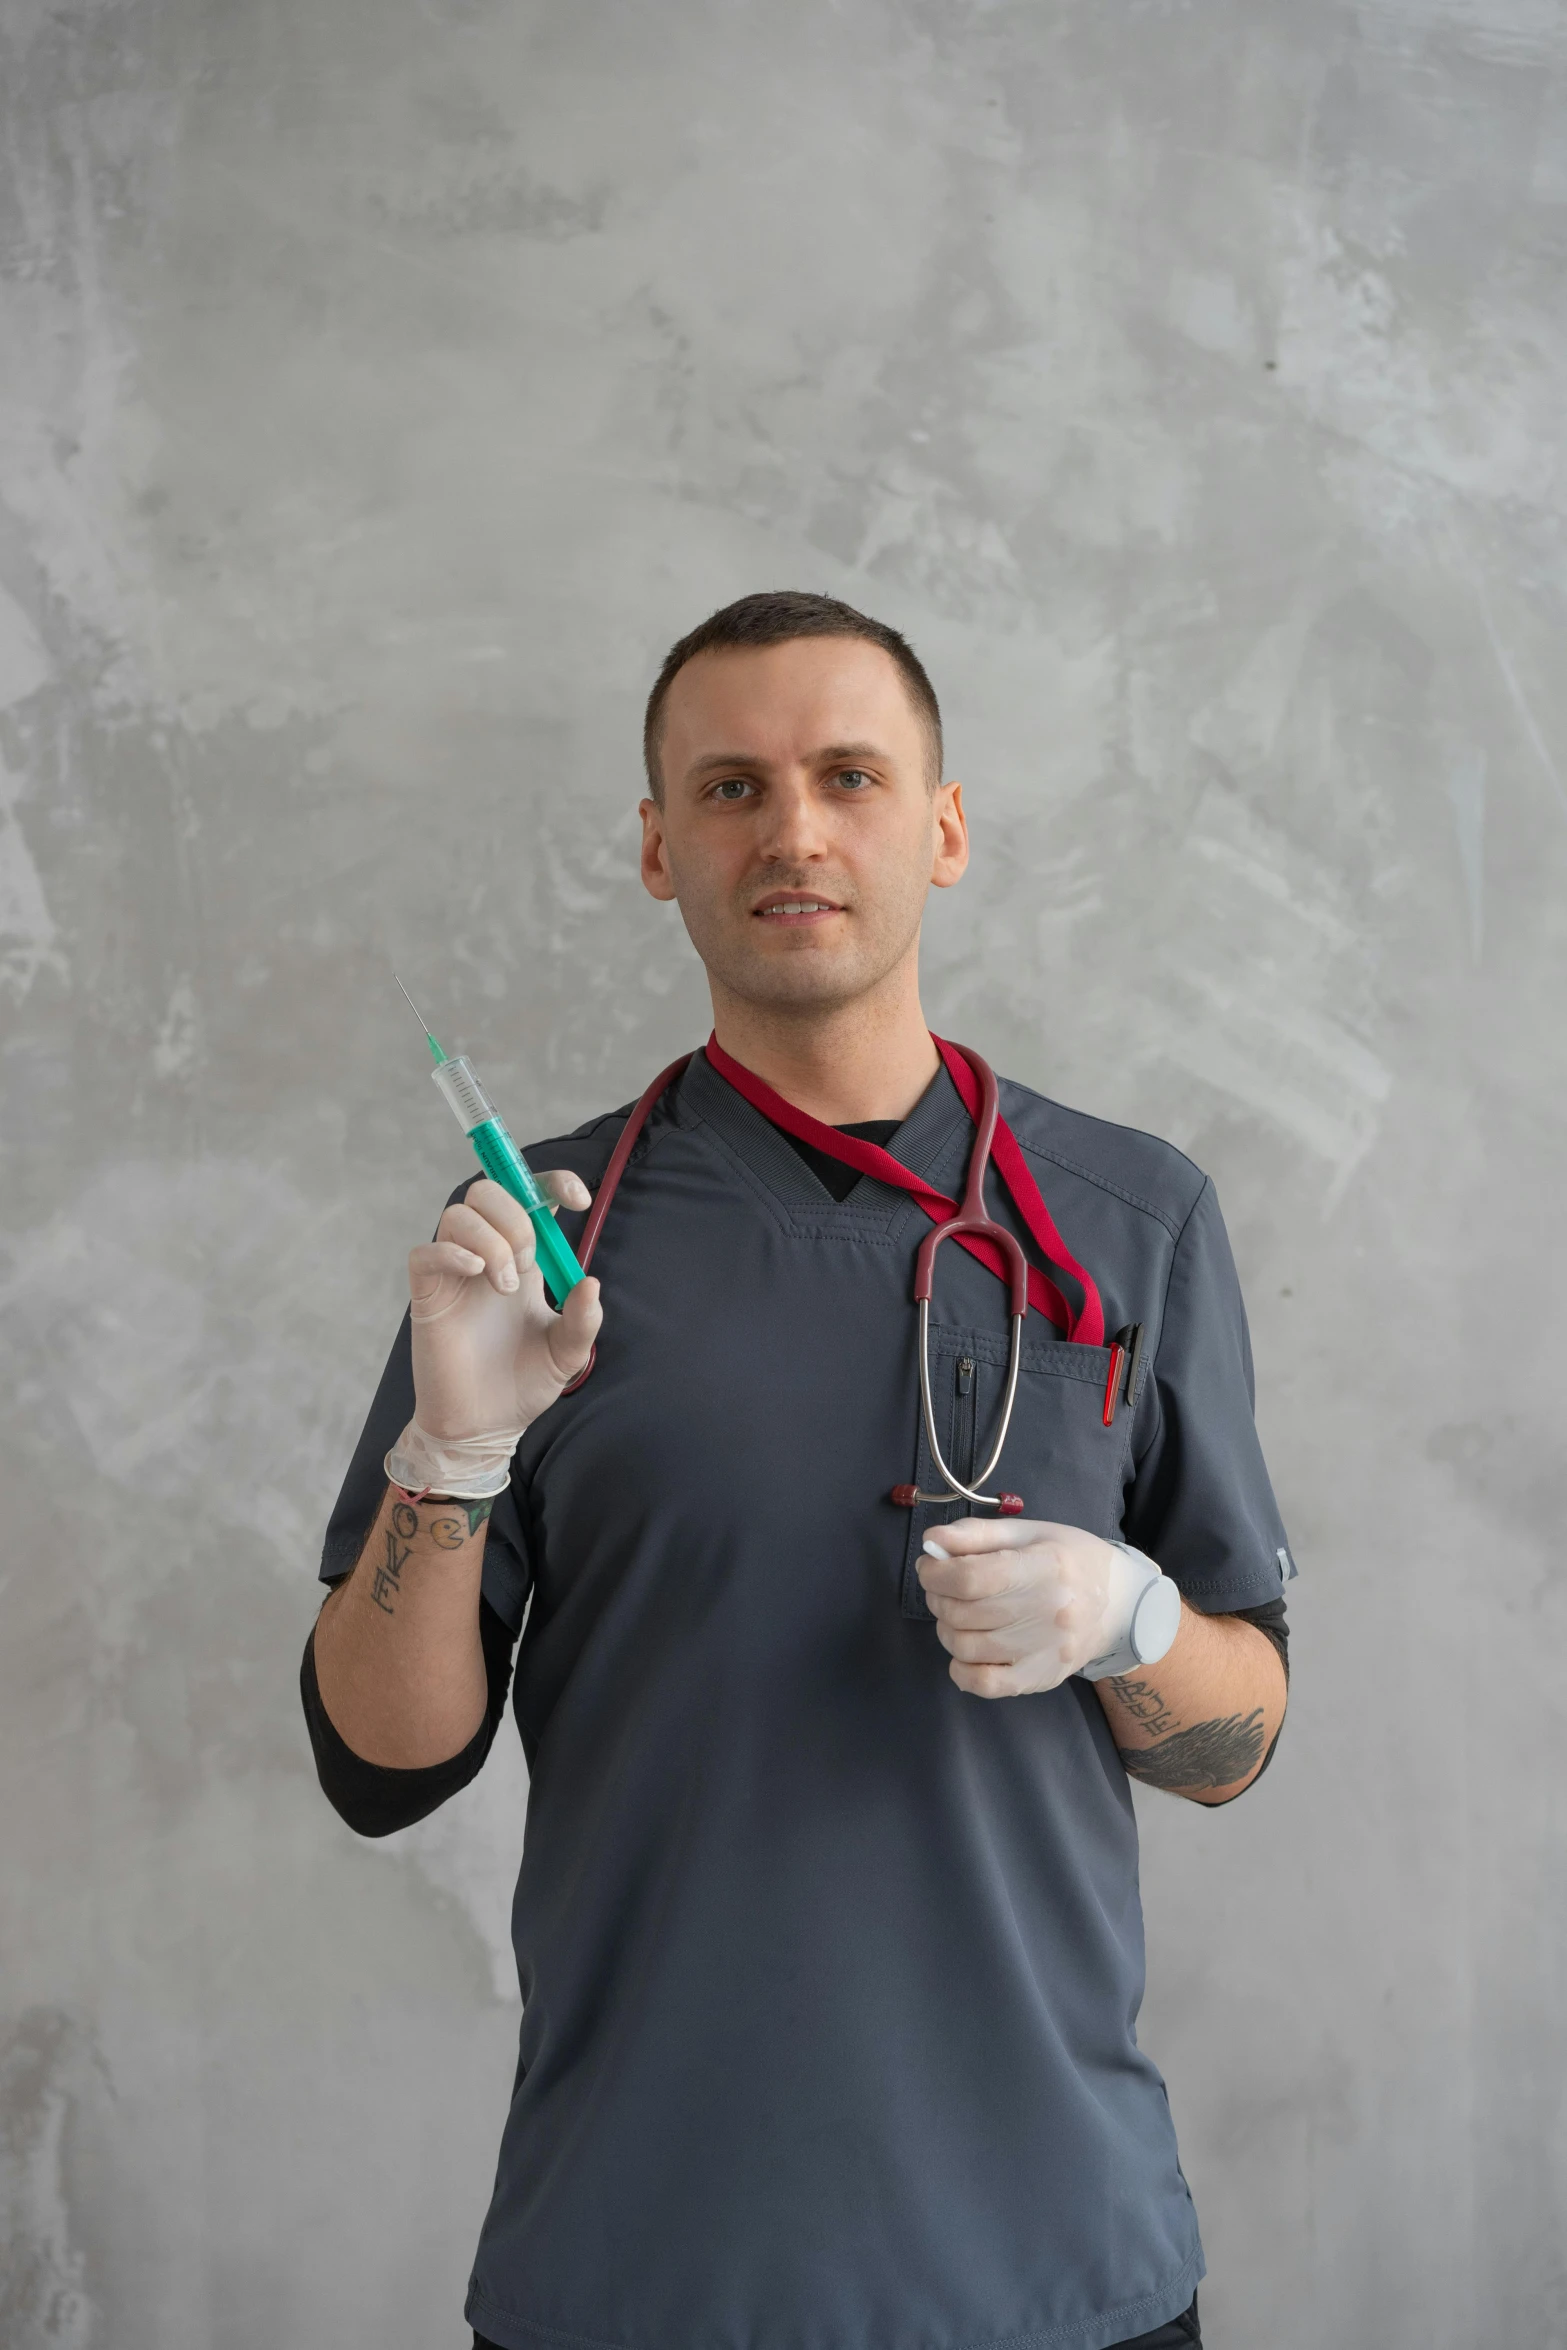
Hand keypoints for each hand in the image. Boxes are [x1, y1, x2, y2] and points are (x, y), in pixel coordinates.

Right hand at [406, 1174, 601, 1441]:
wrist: (485, 1426)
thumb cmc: (522, 1386)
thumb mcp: (567, 1354)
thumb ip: (584, 1320)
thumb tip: (590, 1282)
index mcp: (525, 1261)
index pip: (532, 1198)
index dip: (554, 1183)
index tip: (578, 1199)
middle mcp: (488, 1256)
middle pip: (489, 1192)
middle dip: (516, 1218)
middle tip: (527, 1267)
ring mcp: (455, 1272)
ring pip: (458, 1212)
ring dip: (491, 1240)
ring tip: (504, 1286)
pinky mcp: (428, 1293)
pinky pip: (426, 1251)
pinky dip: (453, 1252)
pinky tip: (477, 1275)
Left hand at [916, 1517, 1125, 1697]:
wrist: (1119, 1604)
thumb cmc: (1069, 1559)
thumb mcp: (1029, 1532)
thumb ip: (976, 1534)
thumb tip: (932, 1543)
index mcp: (1044, 1566)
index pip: (970, 1578)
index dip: (936, 1573)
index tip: (930, 1567)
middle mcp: (1048, 1612)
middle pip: (963, 1613)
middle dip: (937, 1597)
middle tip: (943, 1587)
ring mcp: (1045, 1651)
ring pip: (966, 1647)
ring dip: (946, 1628)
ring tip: (957, 1614)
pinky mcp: (1042, 1678)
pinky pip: (985, 1685)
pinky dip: (961, 1670)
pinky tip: (966, 1652)